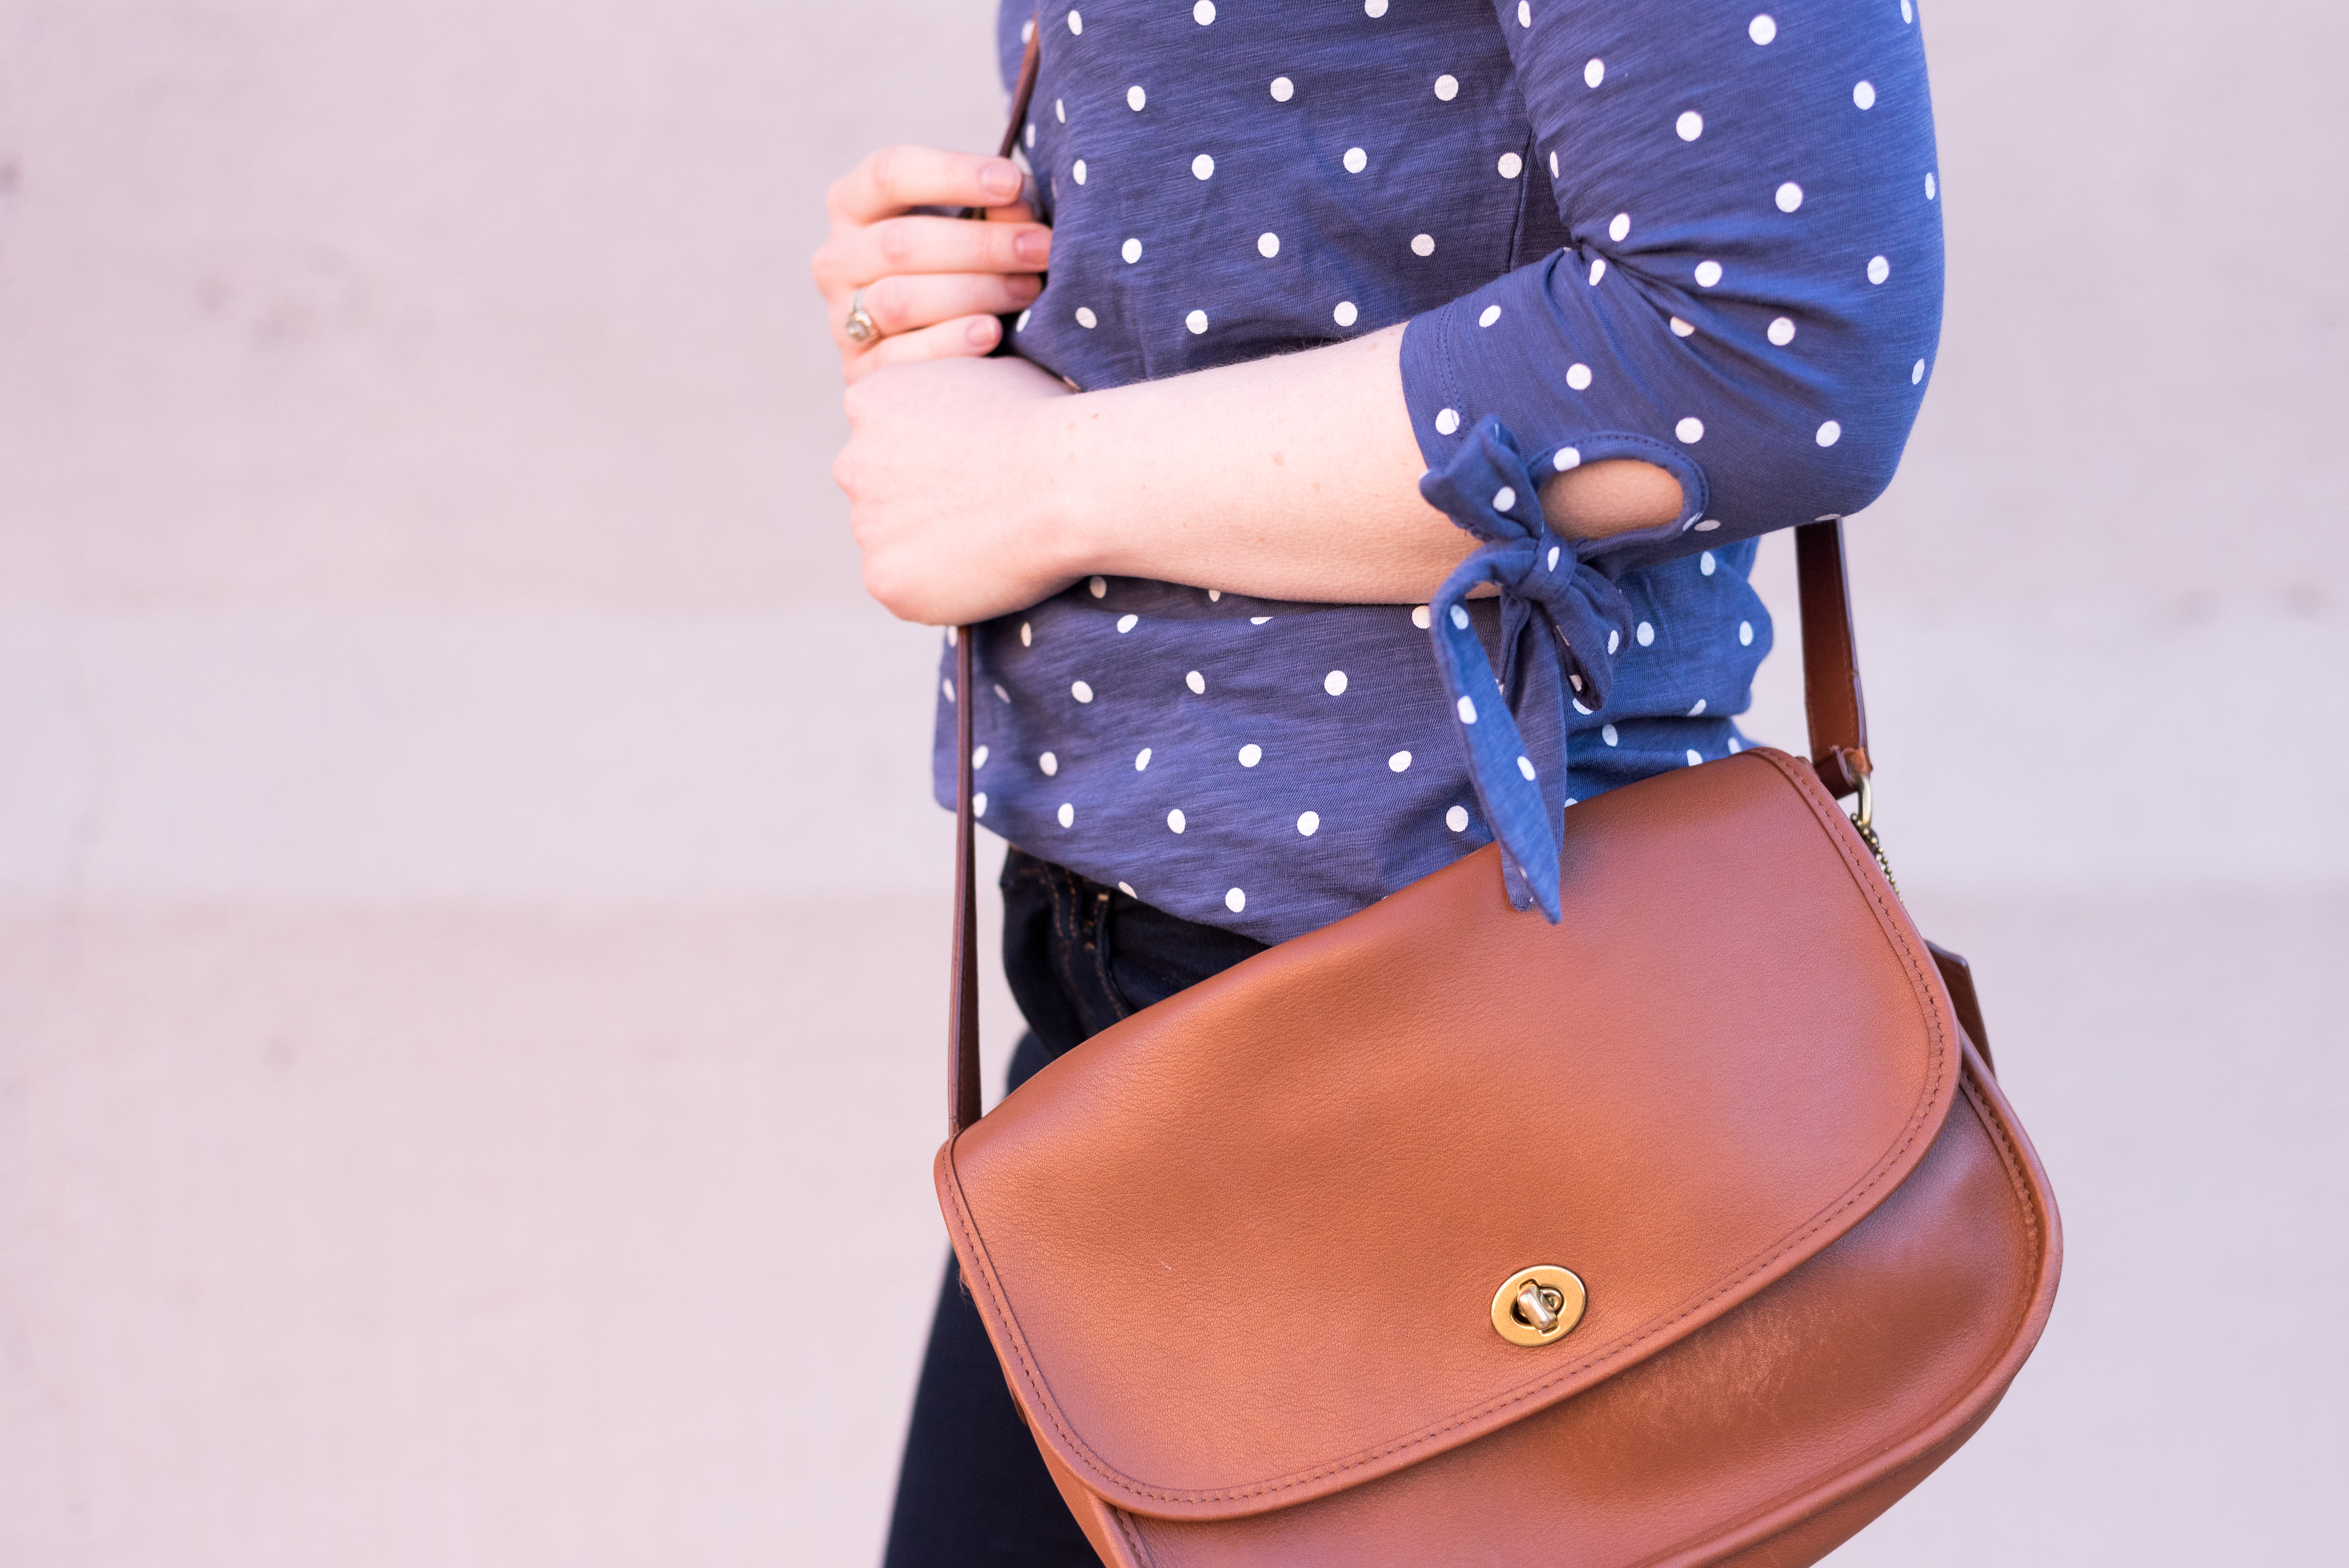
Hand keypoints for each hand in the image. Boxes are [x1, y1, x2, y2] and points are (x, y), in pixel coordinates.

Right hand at [811, 146, 1051, 383]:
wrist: (954, 344)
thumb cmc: (970, 262)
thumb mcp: (979, 221)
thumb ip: (998, 205)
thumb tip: (1017, 204)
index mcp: (854, 204)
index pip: (888, 174)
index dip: (951, 175)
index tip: (1011, 183)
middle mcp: (836, 259)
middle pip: (898, 244)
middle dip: (980, 245)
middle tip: (1041, 247)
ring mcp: (842, 318)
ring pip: (898, 300)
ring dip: (973, 292)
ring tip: (1028, 289)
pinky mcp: (860, 372)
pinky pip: (899, 359)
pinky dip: (949, 342)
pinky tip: (991, 332)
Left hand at [836, 354, 1078, 623]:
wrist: (1069, 483)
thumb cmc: (1045, 422)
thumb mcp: (980, 377)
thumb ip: (944, 398)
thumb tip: (954, 420)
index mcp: (869, 402)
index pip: (884, 435)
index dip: (932, 453)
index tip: (971, 465)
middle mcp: (851, 463)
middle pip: (880, 491)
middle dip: (920, 501)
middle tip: (981, 508)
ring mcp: (865, 526)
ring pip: (893, 543)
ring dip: (930, 545)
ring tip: (991, 538)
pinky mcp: (885, 580)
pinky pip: (908, 589)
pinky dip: (940, 587)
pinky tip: (984, 569)